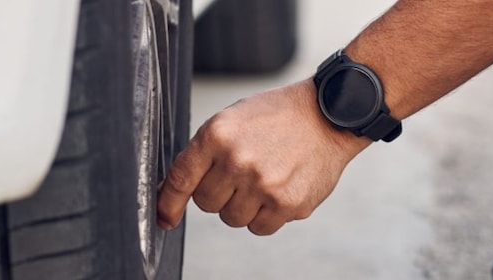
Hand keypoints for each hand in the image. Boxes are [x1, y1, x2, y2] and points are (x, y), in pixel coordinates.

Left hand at [156, 79, 370, 235]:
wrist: (328, 115)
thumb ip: (204, 153)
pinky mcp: (287, 204)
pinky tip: (279, 190)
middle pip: (206, 203)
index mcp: (217, 135)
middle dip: (219, 193)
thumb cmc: (279, 116)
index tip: (164, 218)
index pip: (180, 179)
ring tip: (264, 178)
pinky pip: (259, 228)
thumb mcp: (233, 119)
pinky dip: (266, 215)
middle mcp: (237, 160)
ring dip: (243, 205)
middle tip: (241, 174)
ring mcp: (263, 184)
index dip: (168, 203)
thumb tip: (174, 190)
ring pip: (232, 218)